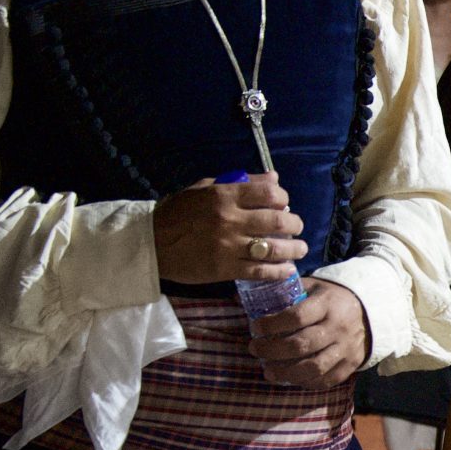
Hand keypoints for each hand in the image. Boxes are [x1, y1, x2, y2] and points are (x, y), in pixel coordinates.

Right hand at [154, 173, 303, 285]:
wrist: (151, 244)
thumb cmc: (177, 213)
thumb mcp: (204, 189)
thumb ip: (241, 184)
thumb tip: (274, 178)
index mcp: (224, 196)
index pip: (269, 193)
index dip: (283, 198)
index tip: (284, 203)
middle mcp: (229, 220)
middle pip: (278, 221)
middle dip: (295, 224)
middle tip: (297, 227)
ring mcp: (228, 246)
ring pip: (274, 248)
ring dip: (294, 249)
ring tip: (300, 249)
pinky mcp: (225, 269)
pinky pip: (260, 271)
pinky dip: (279, 271)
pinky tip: (287, 269)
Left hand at [250, 280, 370, 388]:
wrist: (370, 311)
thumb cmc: (330, 299)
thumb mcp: (312, 287)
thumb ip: (285, 292)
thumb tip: (242, 299)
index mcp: (327, 304)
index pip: (297, 317)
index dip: (272, 325)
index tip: (255, 328)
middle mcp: (338, 327)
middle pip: (302, 345)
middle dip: (272, 350)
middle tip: (255, 349)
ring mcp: (346, 348)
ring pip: (314, 367)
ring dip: (286, 372)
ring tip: (268, 372)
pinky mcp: (351, 363)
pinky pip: (327, 379)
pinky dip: (306, 382)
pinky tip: (290, 378)